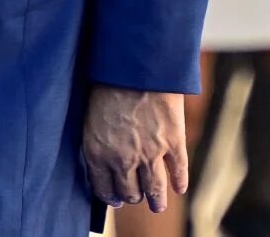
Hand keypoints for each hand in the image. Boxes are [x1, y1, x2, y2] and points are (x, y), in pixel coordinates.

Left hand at [82, 84, 187, 213]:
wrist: (135, 63)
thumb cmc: (106, 82)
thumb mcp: (91, 115)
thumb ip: (98, 141)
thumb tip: (103, 159)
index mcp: (97, 153)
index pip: (103, 189)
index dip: (110, 196)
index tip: (114, 199)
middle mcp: (122, 159)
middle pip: (129, 192)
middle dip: (132, 196)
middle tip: (135, 196)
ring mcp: (150, 153)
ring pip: (154, 189)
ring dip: (156, 200)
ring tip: (158, 206)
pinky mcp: (173, 142)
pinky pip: (178, 171)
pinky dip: (179, 182)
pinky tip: (179, 188)